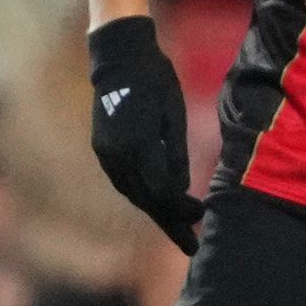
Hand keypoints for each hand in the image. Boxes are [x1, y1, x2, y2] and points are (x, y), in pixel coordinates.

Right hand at [85, 14, 204, 253]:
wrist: (119, 58)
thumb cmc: (156, 81)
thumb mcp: (174, 116)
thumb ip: (175, 155)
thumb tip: (180, 189)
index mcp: (138, 145)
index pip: (162, 191)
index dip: (182, 208)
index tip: (202, 215)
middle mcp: (117, 154)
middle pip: (146, 199)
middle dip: (170, 224)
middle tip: (191, 247)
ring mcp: (106, 153)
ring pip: (133, 193)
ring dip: (155, 212)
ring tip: (177, 230)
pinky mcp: (103, 149)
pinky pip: (124, 181)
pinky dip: (142, 195)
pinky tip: (157, 206)